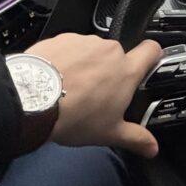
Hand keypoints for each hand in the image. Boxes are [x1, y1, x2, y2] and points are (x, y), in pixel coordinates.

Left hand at [24, 33, 162, 157]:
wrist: (32, 100)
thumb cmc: (74, 115)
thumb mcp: (109, 133)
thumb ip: (136, 138)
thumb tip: (151, 147)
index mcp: (127, 71)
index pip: (152, 50)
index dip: (153, 56)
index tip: (146, 65)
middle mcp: (109, 51)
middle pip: (117, 56)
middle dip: (110, 71)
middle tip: (97, 94)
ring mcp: (85, 42)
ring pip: (92, 52)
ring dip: (86, 64)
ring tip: (71, 88)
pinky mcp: (62, 39)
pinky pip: (69, 48)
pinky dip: (65, 59)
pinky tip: (55, 79)